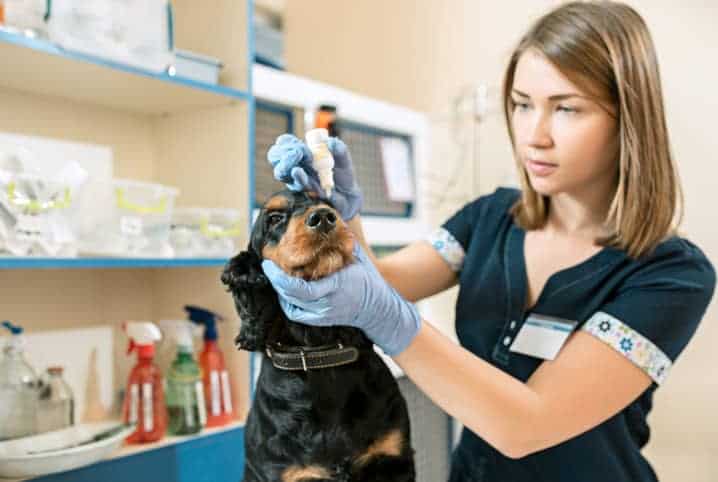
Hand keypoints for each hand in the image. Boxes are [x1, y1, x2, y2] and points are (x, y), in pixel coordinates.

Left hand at [260, 244, 421, 355]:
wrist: (377, 307)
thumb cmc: (366, 277)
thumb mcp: (356, 255)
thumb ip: (341, 239)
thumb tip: (325, 216)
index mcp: (337, 285)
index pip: (303, 289)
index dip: (281, 279)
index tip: (270, 264)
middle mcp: (329, 303)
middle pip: (293, 296)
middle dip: (276, 281)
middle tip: (268, 266)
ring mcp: (324, 314)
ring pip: (291, 306)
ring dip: (280, 290)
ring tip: (276, 275)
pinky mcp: (321, 321)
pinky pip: (296, 314)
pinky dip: (287, 301)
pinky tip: (285, 290)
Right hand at [267, 134, 362, 219]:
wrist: (349, 195)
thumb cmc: (341, 173)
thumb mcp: (343, 157)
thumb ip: (339, 147)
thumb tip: (330, 142)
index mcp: (301, 153)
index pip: (283, 144)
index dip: (285, 142)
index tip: (296, 143)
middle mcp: (295, 165)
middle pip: (275, 157)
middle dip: (282, 153)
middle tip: (297, 152)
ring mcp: (297, 180)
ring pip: (281, 173)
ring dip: (287, 165)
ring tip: (296, 163)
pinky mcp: (305, 193)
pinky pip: (297, 186)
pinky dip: (298, 178)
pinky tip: (298, 171)